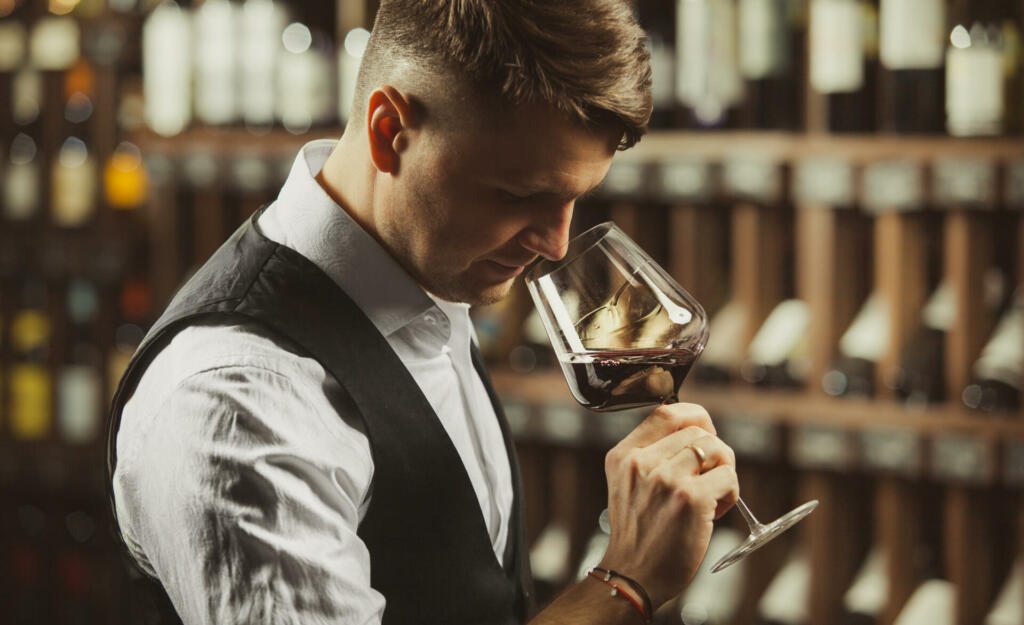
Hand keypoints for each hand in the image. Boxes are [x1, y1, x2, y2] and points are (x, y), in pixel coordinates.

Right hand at [598, 403, 738, 607]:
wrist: (634, 576)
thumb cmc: (639, 534)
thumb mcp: (630, 484)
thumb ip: (652, 455)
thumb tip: (699, 431)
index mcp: (624, 455)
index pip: (667, 412)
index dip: (696, 417)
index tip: (706, 434)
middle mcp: (642, 463)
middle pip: (699, 431)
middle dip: (714, 454)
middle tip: (708, 481)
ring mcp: (666, 479)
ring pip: (718, 450)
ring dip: (723, 473)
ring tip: (710, 498)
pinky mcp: (690, 499)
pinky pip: (729, 477)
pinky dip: (731, 494)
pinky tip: (714, 512)